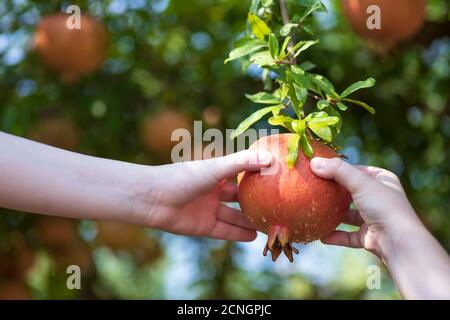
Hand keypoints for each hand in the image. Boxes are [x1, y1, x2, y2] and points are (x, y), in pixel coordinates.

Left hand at [136, 150, 272, 241]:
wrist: (153, 199)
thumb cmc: (183, 177)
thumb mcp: (216, 168)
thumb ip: (243, 163)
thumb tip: (271, 158)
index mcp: (215, 173)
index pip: (241, 173)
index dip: (257, 175)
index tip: (277, 177)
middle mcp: (213, 191)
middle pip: (239, 197)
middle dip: (256, 201)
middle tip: (278, 204)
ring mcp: (209, 209)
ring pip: (234, 217)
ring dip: (250, 221)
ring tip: (270, 224)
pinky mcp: (203, 226)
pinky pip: (225, 231)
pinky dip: (238, 234)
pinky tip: (254, 236)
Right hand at [310, 157, 421, 257]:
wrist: (398, 242)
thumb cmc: (383, 206)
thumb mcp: (360, 182)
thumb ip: (337, 170)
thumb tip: (313, 162)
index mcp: (383, 180)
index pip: (357, 170)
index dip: (339, 169)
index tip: (318, 169)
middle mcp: (379, 198)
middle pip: (351, 192)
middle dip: (333, 192)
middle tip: (314, 188)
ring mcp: (374, 218)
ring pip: (349, 215)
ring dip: (333, 215)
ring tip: (315, 211)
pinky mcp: (368, 237)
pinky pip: (348, 236)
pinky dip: (335, 235)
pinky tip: (321, 235)